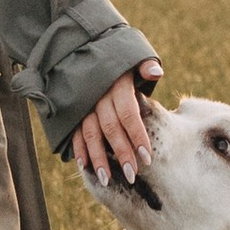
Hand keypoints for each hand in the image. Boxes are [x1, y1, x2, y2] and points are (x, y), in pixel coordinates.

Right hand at [72, 61, 159, 187]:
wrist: (85, 50)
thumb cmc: (119, 61)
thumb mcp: (134, 57)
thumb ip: (145, 66)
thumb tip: (155, 72)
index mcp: (116, 85)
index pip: (128, 114)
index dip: (137, 136)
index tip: (147, 157)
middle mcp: (98, 96)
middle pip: (110, 128)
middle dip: (121, 153)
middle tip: (132, 175)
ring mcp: (84, 105)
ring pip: (90, 134)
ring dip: (98, 158)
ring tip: (107, 180)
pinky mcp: (74, 111)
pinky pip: (75, 133)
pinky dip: (78, 150)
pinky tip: (85, 167)